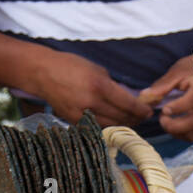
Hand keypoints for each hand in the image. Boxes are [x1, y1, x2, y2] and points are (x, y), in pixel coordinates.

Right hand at [32, 49, 152, 126]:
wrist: (43, 72)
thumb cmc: (70, 66)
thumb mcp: (97, 70)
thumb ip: (113, 86)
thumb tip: (129, 99)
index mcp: (100, 86)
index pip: (129, 105)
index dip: (142, 110)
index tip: (149, 111)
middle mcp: (92, 103)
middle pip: (122, 119)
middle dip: (135, 119)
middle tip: (142, 117)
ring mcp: (82, 115)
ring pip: (111, 126)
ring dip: (123, 124)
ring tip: (131, 120)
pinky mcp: (74, 122)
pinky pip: (97, 127)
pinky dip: (108, 125)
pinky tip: (113, 121)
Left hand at [139, 48, 192, 142]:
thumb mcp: (179, 70)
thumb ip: (163, 84)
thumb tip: (145, 95)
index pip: (192, 102)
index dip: (177, 108)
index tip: (163, 109)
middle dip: (173, 126)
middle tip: (162, 118)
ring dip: (176, 132)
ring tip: (166, 121)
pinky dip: (181, 133)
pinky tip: (173, 123)